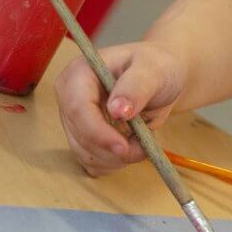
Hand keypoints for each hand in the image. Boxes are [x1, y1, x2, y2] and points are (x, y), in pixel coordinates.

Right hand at [54, 42, 185, 175]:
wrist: (161, 78)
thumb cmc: (157, 68)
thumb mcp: (153, 71)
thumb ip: (136, 87)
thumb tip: (117, 110)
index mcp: (80, 73)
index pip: (77, 109)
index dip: (98, 133)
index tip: (124, 147)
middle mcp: (70, 97)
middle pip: (80, 136)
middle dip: (114, 150)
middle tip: (144, 147)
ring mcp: (75, 119)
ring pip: (85, 153)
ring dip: (116, 159)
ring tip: (142, 144)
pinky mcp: (84, 137)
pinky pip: (92, 162)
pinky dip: (114, 163)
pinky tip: (130, 150)